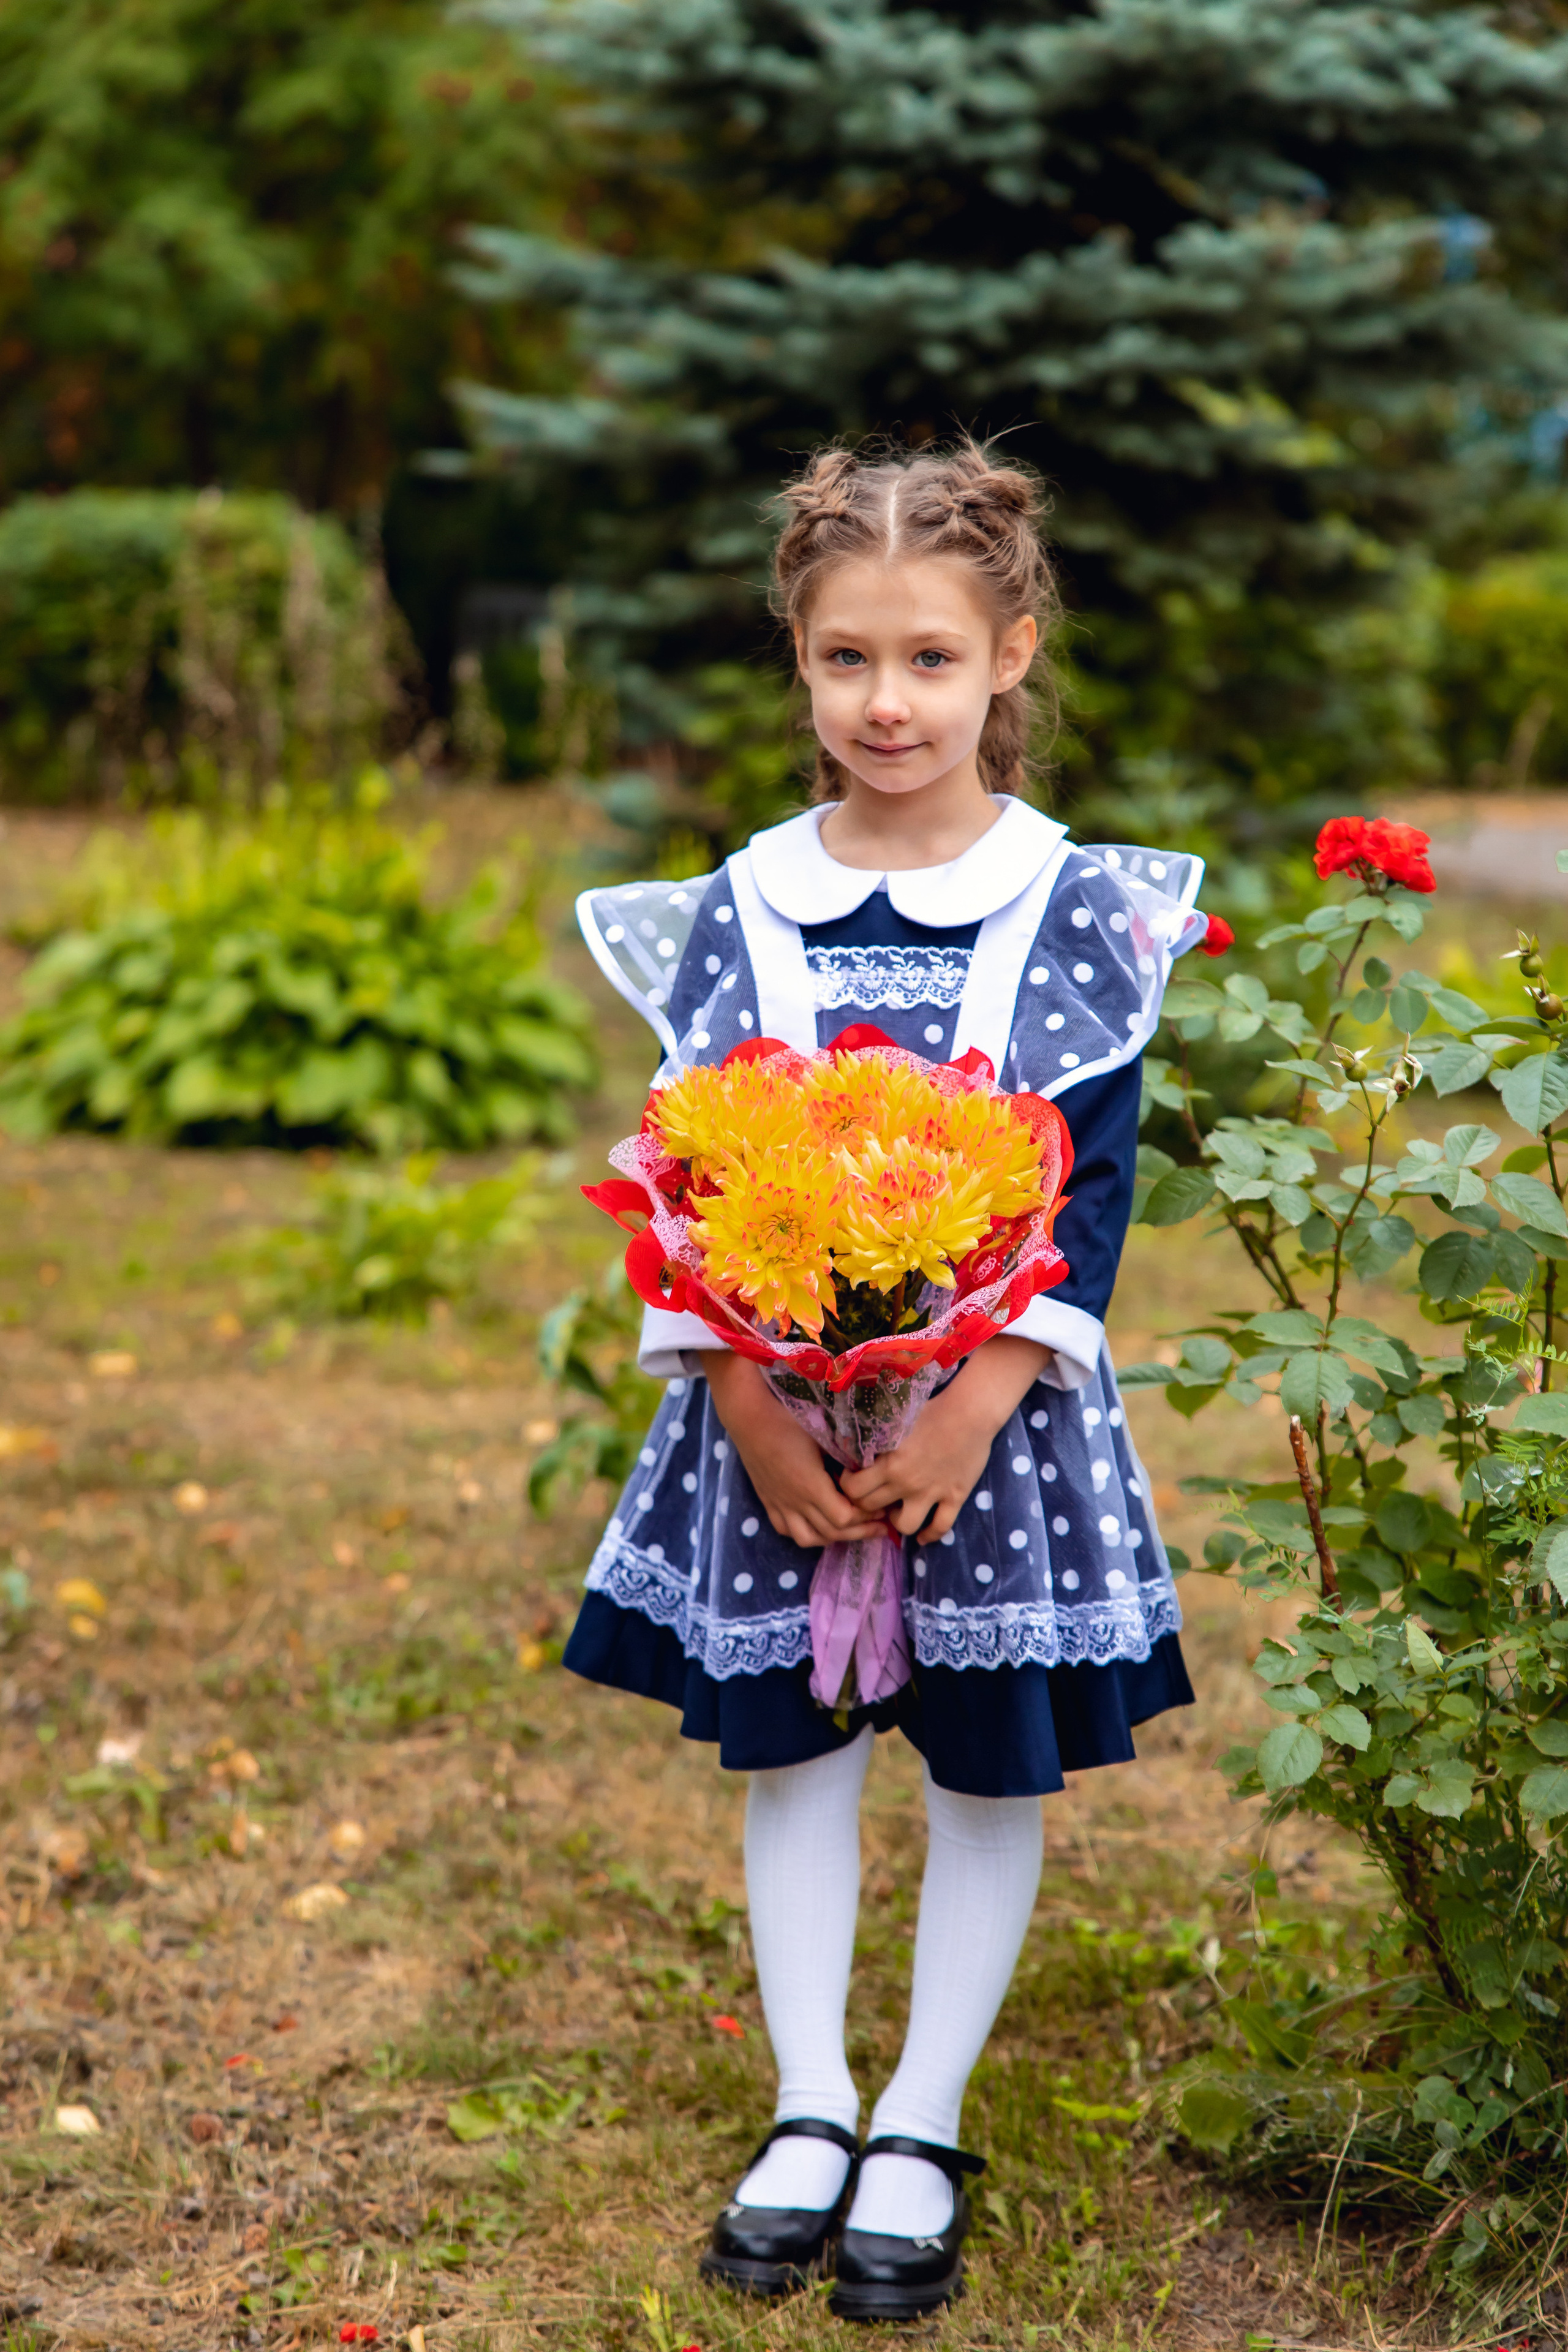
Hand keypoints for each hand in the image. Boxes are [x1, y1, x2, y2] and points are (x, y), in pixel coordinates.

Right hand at [704, 1353, 890, 1549]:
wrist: (749, 1416)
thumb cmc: (788, 1419)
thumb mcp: (823, 1434)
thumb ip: (846, 1454)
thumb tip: (870, 1466)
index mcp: (811, 1485)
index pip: (844, 1518)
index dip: (865, 1517)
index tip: (881, 1507)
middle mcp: (795, 1501)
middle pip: (831, 1532)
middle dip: (860, 1532)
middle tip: (880, 1525)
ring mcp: (779, 1504)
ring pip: (808, 1538)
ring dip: (833, 1537)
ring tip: (851, 1529)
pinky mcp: (768, 1501)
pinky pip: (786, 1530)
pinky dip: (806, 1533)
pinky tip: (817, 1525)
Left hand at [840, 1337, 1050, 1541]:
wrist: (970, 1412)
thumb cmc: (931, 1410)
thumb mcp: (895, 1421)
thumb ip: (874, 1438)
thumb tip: (846, 1442)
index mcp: (889, 1463)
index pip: (853, 1489)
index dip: (848, 1486)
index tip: (853, 1477)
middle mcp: (906, 1484)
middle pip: (872, 1509)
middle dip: (866, 1504)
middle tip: (871, 1495)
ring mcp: (932, 1494)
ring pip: (905, 1526)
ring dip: (896, 1521)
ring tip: (897, 1510)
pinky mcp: (954, 1498)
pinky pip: (940, 1528)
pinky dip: (930, 1535)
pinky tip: (923, 1536)